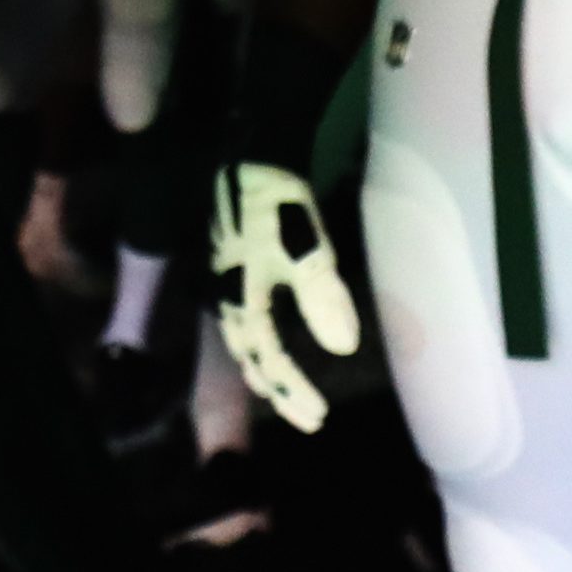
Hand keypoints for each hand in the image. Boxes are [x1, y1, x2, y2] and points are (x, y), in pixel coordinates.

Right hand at [208, 159, 363, 433]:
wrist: (253, 155)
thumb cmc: (276, 202)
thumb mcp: (304, 249)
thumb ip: (321, 297)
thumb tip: (343, 347)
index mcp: (240, 297)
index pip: (266, 357)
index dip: (292, 389)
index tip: (318, 416)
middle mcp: (228, 294)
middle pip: (248, 353)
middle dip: (276, 387)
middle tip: (306, 416)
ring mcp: (230, 277)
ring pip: (243, 335)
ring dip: (264, 365)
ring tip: (284, 387)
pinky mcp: (239, 262)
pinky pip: (248, 313)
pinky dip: (262, 337)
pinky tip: (276, 333)